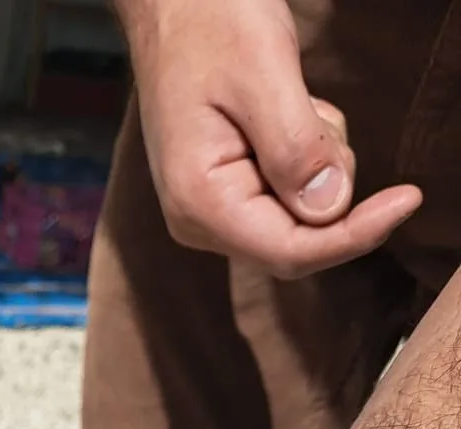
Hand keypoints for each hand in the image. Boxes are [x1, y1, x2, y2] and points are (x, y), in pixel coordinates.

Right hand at [122, 0, 421, 277]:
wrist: (174, 6)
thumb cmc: (209, 27)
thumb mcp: (262, 75)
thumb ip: (295, 147)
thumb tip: (330, 209)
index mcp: (199, 201)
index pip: (290, 250)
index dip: (356, 234)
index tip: (408, 198)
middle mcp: (197, 220)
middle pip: (298, 240)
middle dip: (330, 185)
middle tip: (315, 113)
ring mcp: (208, 210)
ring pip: (299, 217)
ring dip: (318, 162)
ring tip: (290, 104)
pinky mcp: (224, 194)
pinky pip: (289, 196)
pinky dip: (307, 156)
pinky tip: (282, 113)